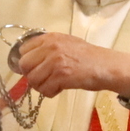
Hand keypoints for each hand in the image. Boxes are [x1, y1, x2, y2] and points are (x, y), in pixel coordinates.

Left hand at [14, 33, 129, 97]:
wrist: (106, 66)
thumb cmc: (87, 56)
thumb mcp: (65, 43)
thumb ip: (47, 48)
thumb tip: (27, 61)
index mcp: (50, 38)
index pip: (23, 50)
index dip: (27, 61)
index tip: (34, 68)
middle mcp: (50, 47)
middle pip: (24, 65)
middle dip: (31, 75)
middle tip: (43, 78)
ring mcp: (55, 62)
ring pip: (33, 80)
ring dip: (41, 86)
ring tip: (53, 84)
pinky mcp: (61, 76)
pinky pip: (44, 90)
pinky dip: (50, 92)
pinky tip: (60, 88)